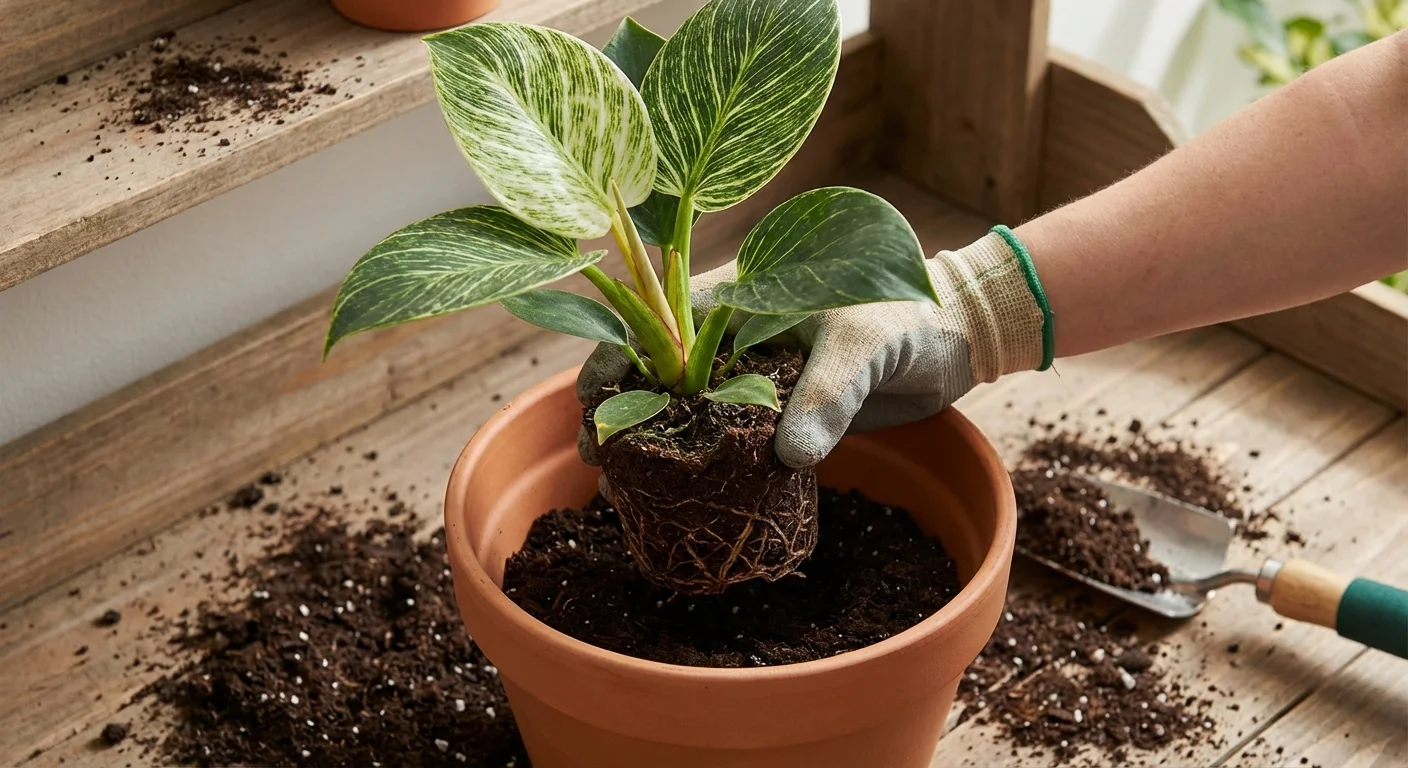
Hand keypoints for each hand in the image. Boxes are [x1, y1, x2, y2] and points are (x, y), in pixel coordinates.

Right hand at [577, 228, 1050, 468]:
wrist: (954, 339)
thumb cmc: (909, 318)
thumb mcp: (866, 347)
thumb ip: (827, 394)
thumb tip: (789, 456)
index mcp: (741, 295)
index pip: (657, 322)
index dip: (618, 358)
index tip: (595, 401)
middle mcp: (734, 334)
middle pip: (657, 369)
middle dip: (619, 408)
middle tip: (598, 459)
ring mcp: (752, 374)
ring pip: (683, 406)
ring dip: (649, 442)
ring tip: (618, 486)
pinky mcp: (776, 412)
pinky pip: (725, 437)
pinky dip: (697, 463)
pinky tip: (672, 494)